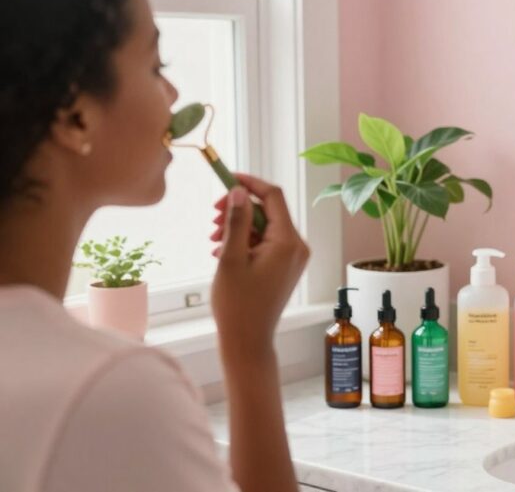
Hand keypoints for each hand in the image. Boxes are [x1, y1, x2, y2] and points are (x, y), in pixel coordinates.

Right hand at [210, 174, 309, 357]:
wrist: (248, 340)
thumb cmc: (238, 304)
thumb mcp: (231, 258)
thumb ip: (236, 221)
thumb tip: (238, 190)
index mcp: (288, 242)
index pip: (273, 196)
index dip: (249, 183)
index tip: (225, 178)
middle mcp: (297, 246)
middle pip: (268, 211)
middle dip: (238, 209)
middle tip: (213, 218)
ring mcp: (293, 257)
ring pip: (264, 227)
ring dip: (238, 227)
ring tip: (214, 241)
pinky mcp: (285, 266)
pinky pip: (266, 243)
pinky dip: (244, 242)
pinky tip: (223, 254)